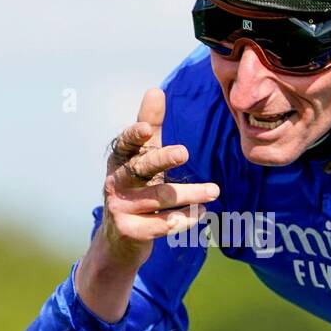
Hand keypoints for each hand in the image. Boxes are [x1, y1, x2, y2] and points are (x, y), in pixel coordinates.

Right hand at [99, 88, 217, 269]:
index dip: (135, 135)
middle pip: (141, 168)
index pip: (125, 144)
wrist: (120, 240)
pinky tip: (202, 213)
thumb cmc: (136, 189)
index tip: (147, 128)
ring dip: (190, 194)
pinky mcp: (129, 231)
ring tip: (215, 190)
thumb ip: (150, 127)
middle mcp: (115, 182)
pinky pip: (163, 224)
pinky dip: (184, 218)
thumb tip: (155, 90)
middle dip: (162, 159)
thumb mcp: (141, 158)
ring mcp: (120, 207)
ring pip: (160, 198)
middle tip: (185, 151)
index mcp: (119, 160)